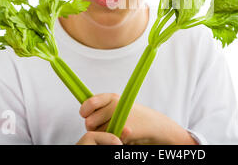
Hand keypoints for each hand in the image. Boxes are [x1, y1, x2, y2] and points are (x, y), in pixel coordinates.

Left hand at [79, 93, 197, 144]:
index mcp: (111, 97)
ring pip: (98, 133)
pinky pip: (108, 139)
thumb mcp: (117, 105)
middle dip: (94, 127)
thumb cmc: (133, 116)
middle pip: (90, 122)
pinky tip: (122, 135)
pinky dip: (113, 140)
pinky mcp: (124, 130)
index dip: (84, 110)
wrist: (154, 125)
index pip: (89, 102)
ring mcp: (119, 117)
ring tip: (117, 130)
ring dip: (105, 134)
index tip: (85, 114)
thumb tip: (83, 110)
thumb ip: (101, 106)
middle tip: (106, 125)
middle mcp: (114, 105)